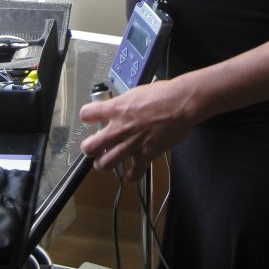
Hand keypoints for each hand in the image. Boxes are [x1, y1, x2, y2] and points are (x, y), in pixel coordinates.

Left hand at [79, 79, 194, 180]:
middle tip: (93, 147)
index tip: (91, 118)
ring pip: (105, 164)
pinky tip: (130, 172)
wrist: (181, 104)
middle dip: (89, 149)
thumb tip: (119, 108)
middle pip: (89, 147)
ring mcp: (131, 144)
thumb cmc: (163, 94)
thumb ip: (123, 104)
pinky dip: (130, 175)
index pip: (86, 114)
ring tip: (106, 161)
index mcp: (115, 109)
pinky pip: (132, 174)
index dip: (87, 116)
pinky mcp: (145, 155)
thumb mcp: (136, 92)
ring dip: (103, 164)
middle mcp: (119, 128)